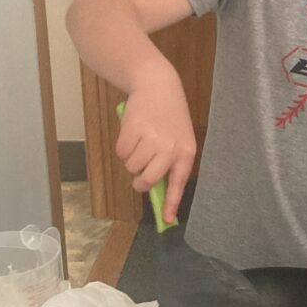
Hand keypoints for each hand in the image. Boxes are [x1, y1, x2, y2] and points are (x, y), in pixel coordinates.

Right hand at [115, 78, 196, 222]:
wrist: (157, 85)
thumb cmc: (169, 117)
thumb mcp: (178, 139)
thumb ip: (170, 163)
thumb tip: (156, 190)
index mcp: (186, 153)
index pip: (178, 184)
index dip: (172, 204)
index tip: (168, 221)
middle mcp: (170, 148)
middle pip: (148, 180)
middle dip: (139, 181)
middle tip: (138, 175)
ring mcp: (152, 139)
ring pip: (131, 166)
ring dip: (130, 160)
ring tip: (139, 143)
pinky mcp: (133, 129)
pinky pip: (121, 152)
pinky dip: (122, 147)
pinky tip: (131, 134)